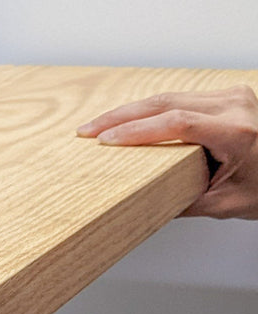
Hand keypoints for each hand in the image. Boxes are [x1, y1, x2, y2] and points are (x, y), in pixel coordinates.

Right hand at [77, 86, 257, 218]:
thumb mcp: (225, 204)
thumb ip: (183, 201)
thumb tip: (142, 202)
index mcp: (237, 132)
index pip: (176, 123)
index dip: (136, 131)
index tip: (106, 140)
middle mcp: (236, 106)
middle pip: (166, 103)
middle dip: (121, 116)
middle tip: (88, 130)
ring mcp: (233, 97)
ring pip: (170, 97)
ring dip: (131, 111)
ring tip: (99, 125)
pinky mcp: (227, 97)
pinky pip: (181, 98)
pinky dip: (150, 109)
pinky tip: (128, 118)